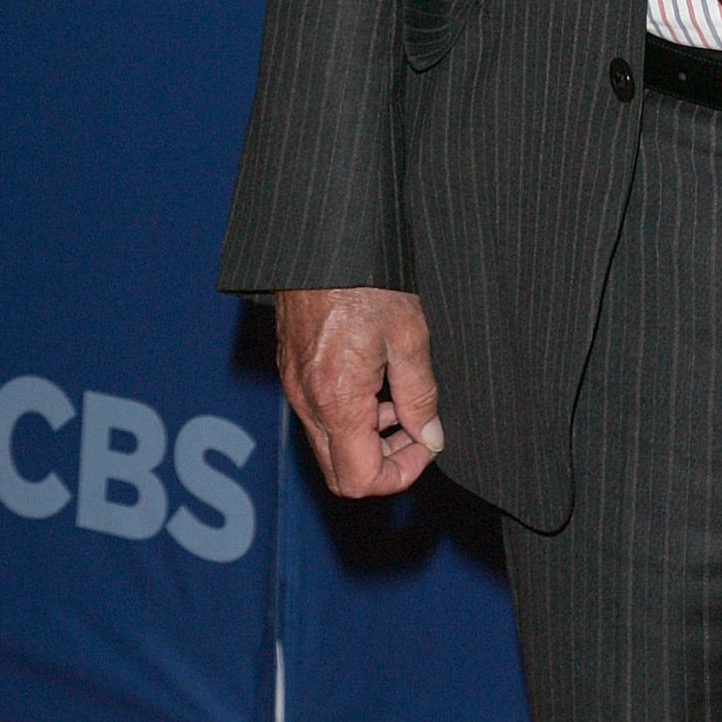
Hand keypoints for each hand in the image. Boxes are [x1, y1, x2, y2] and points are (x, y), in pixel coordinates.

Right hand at [275, 286, 444, 497]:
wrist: (321, 240)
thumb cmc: (365, 279)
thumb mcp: (409, 334)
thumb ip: (420, 394)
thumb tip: (430, 435)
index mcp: (338, 402)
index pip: (360, 481)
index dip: (401, 474)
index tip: (426, 443)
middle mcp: (308, 403)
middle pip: (340, 473)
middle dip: (384, 461)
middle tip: (415, 426)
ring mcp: (295, 388)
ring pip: (329, 445)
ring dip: (368, 436)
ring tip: (398, 394)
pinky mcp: (291, 370)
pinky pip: (318, 416)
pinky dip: (349, 414)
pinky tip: (374, 375)